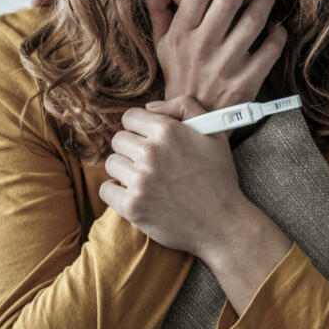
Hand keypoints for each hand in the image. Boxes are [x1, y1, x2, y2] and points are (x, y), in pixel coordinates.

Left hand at [99, 96, 244, 254]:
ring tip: (145, 178)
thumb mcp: (213, 131)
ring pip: (111, 163)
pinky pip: (106, 190)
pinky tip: (134, 192)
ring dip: (125, 170)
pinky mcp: (133, 206)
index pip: (129, 117)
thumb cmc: (218, 176)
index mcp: (168, 131)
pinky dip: (116, 191)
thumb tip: (151, 108)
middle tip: (148, 160)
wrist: (222, 222)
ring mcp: (140, 181)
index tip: (146, 138)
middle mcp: (151, 153)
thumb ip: (185, 106)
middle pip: (118, 140)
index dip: (139, 127)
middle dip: (131, 148)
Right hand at [146, 0, 287, 110]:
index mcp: (181, 33)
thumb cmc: (180, 74)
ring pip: (253, 21)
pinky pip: (270, 50)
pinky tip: (277, 24)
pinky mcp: (246, 82)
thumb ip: (158, 8)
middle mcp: (202, 47)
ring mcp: (225, 65)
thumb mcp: (162, 43)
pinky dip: (278, 33)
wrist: (194, 121)